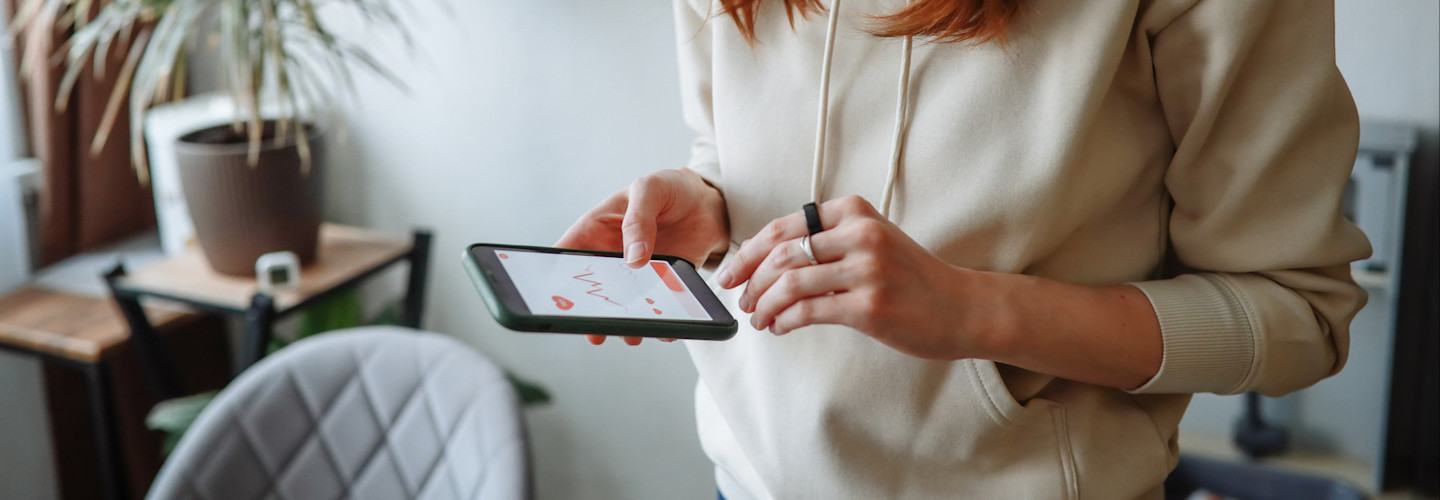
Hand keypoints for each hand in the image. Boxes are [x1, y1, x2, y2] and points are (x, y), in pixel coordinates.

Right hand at [556, 168, 728, 345]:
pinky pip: (657, 307)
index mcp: (596, 230)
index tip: (556, 297)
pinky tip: (663, 330)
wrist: (707, 199)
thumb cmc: (669, 187)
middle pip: (592, 289)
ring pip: (623, 304)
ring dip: (624, 321)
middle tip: (593, 329)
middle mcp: (612, 256)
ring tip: (630, 334)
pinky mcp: (664, 283)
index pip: (566, 256)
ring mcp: (637, 273)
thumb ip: (638, 219)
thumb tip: (633, 258)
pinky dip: (660, 321)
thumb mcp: (650, 189)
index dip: (556, 277)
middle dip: (591, 311)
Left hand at [718, 196, 1002, 359]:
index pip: (784, 227)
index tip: (730, 271)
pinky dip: (783, 321)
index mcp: (855, 212)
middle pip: (781, 254)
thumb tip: (765, 260)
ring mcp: (866, 269)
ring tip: (758, 318)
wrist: (962, 307)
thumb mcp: (872, 240)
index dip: (748, 252)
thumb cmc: (911, 277)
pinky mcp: (869, 306)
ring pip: (789, 284)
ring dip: (764, 305)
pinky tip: (780, 328)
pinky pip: (807, 311)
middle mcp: (860, 234)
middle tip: (740, 299)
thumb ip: (827, 240)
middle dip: (749, 280)